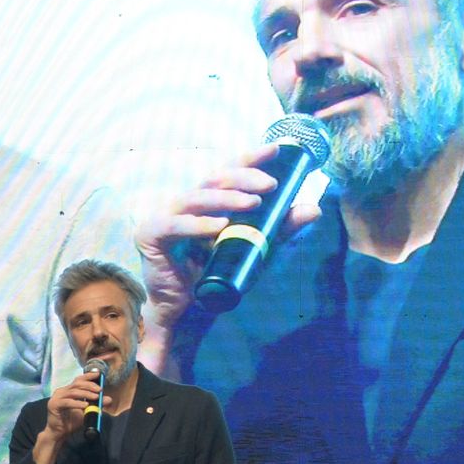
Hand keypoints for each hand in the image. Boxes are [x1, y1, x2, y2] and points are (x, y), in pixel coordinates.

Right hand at [32, 370, 102, 463]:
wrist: (59, 434)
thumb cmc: (71, 422)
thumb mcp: (86, 412)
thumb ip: (96, 404)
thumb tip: (109, 399)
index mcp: (68, 390)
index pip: (78, 380)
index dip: (88, 376)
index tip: (99, 374)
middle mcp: (61, 391)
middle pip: (77, 384)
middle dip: (90, 385)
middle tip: (100, 390)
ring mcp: (56, 397)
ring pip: (73, 392)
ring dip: (86, 394)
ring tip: (96, 397)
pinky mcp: (54, 405)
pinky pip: (67, 402)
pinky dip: (77, 403)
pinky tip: (85, 405)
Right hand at [134, 144, 320, 336]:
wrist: (188, 313)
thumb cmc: (217, 277)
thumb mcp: (255, 249)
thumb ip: (279, 229)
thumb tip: (314, 209)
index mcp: (206, 202)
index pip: (228, 172)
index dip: (250, 158)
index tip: (276, 149)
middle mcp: (184, 204)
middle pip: (213, 179)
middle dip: (243, 177)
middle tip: (270, 185)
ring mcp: (164, 217)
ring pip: (196, 197)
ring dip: (225, 198)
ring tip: (252, 203)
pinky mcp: (149, 235)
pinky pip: (175, 225)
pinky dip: (198, 225)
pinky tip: (219, 227)